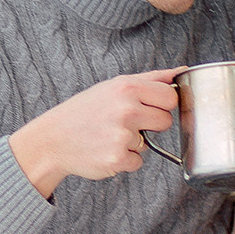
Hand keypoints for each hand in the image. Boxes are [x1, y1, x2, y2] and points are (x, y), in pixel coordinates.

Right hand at [8, 69, 183, 199]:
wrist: (52, 139)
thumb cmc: (85, 111)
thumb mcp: (114, 86)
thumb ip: (151, 79)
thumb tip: (182, 71)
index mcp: (127, 87)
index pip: (171, 97)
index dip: (162, 105)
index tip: (147, 108)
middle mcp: (126, 109)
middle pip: (165, 121)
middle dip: (151, 125)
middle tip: (124, 123)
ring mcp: (122, 135)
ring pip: (149, 144)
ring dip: (133, 143)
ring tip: (108, 136)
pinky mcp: (117, 159)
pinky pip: (137, 162)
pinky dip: (124, 160)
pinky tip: (104, 150)